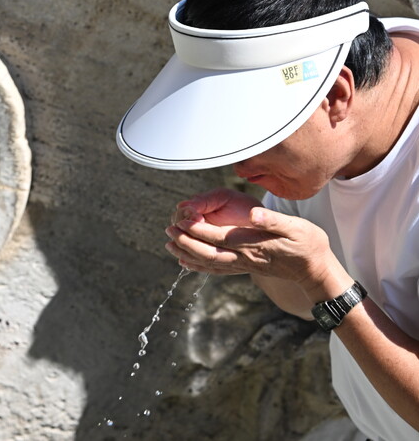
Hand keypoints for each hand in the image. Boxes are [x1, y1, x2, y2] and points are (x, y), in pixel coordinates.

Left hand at [165, 189, 346, 297]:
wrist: (315, 270)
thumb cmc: (309, 245)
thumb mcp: (297, 228)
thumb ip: (273, 220)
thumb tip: (253, 213)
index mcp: (254, 244)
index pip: (219, 237)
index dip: (198, 230)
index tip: (182, 221)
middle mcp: (244, 257)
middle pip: (208, 252)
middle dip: (186, 242)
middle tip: (168, 231)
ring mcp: (243, 265)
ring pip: (209, 262)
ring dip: (187, 254)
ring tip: (169, 244)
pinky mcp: (244, 268)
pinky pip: (217, 270)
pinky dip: (199, 266)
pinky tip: (186, 262)